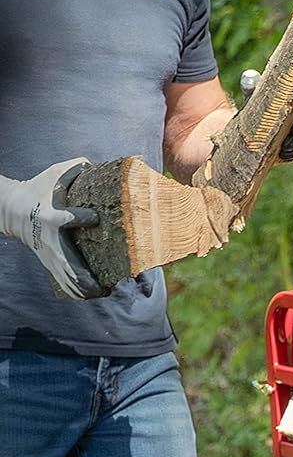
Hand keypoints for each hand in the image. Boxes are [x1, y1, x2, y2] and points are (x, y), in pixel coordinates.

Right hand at [0, 159, 103, 299]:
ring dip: (89, 290)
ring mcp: (50, 256)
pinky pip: (65, 284)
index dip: (82, 217)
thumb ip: (76, 167)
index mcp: (52, 217)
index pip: (68, 218)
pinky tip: (95, 294)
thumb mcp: (53, 174)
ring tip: (107, 290)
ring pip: (70, 282)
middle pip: (72, 266)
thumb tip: (99, 162)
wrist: (13, 209)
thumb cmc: (38, 190)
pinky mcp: (50, 263)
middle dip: (93, 277)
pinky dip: (79, 293)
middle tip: (114, 281)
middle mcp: (52, 241)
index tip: (93, 217)